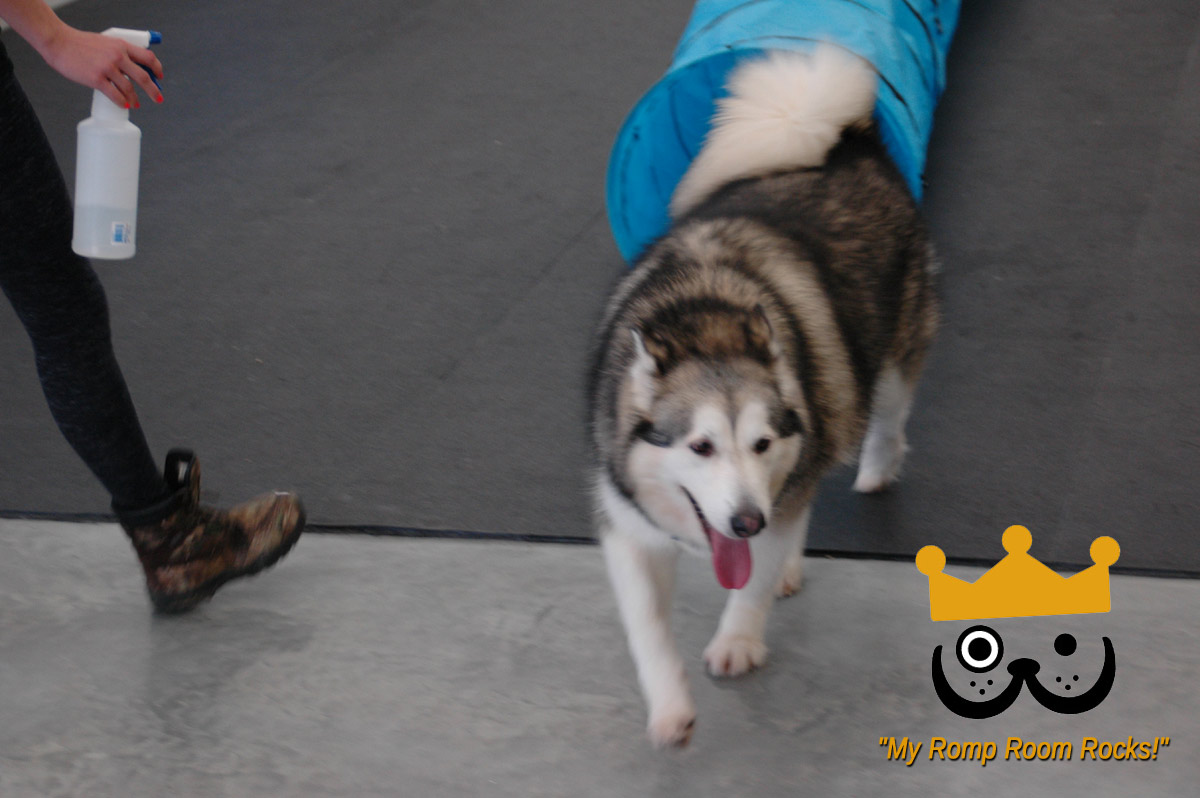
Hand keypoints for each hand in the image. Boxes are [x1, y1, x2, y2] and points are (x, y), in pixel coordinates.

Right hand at [38, 25, 162, 107]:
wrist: (59, 42)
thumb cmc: (80, 43)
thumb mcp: (105, 42)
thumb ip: (119, 53)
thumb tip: (132, 68)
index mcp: (121, 45)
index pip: (148, 57)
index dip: (157, 69)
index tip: (159, 77)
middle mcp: (117, 56)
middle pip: (144, 77)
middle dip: (153, 90)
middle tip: (158, 98)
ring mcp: (107, 68)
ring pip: (129, 89)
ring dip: (135, 99)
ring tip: (136, 104)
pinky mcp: (96, 79)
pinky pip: (115, 95)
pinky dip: (121, 102)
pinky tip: (124, 105)